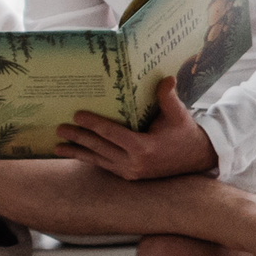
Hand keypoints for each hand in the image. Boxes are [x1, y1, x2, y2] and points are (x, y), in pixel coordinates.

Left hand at [55, 77, 218, 181]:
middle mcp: (135, 163)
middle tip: (60, 128)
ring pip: (99, 160)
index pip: (113, 134)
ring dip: (78, 152)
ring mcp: (131, 172)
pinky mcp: (130, 176)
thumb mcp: (179, 114)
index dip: (94, 125)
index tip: (77, 115)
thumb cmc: (186, 133)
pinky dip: (89, 159)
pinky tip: (76, 154)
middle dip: (78, 138)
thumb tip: (166, 78)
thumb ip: (168, 97)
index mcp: (144, 148)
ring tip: (58, 146)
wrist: (197, 158)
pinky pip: (105, 166)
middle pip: (100, 148)